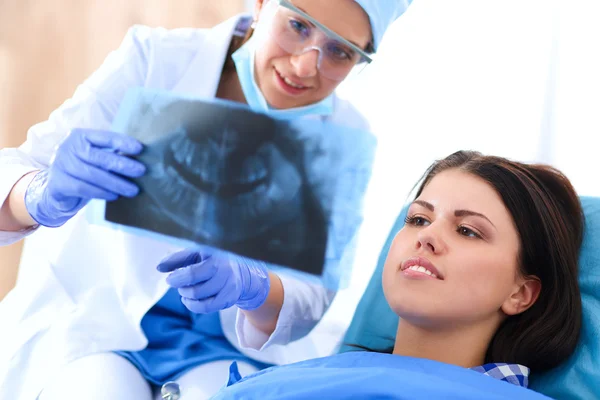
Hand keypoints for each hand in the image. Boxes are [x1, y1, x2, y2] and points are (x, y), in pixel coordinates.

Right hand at [24, 128, 145, 226]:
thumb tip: (140, 159)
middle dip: (122, 164)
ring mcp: (60, 164)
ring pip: (92, 175)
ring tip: (133, 190)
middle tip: (141, 171)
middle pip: (98, 157)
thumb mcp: (94, 156)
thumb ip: (110, 154)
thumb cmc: (84, 168)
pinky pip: (83, 188)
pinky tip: (114, 196)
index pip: (104, 137)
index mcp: (80, 136)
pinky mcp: (58, 183)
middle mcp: (67, 147)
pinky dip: (101, 192)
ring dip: (115, 183)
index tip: (140, 149)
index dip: (122, 142)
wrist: (57, 187)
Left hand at [157, 248, 270, 313]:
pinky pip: (207, 308)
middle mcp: (225, 272)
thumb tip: (159, 267)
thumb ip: (177, 259)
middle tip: (180, 284)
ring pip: (201, 300)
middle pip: (196, 290)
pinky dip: (194, 306)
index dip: (177, 279)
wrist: (241, 272)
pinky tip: (190, 300)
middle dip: (182, 289)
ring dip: (187, 297)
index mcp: (215, 256)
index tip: (170, 279)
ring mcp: (229, 286)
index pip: (193, 273)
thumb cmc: (212, 260)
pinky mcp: (230, 298)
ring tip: (185, 291)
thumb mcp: (196, 254)